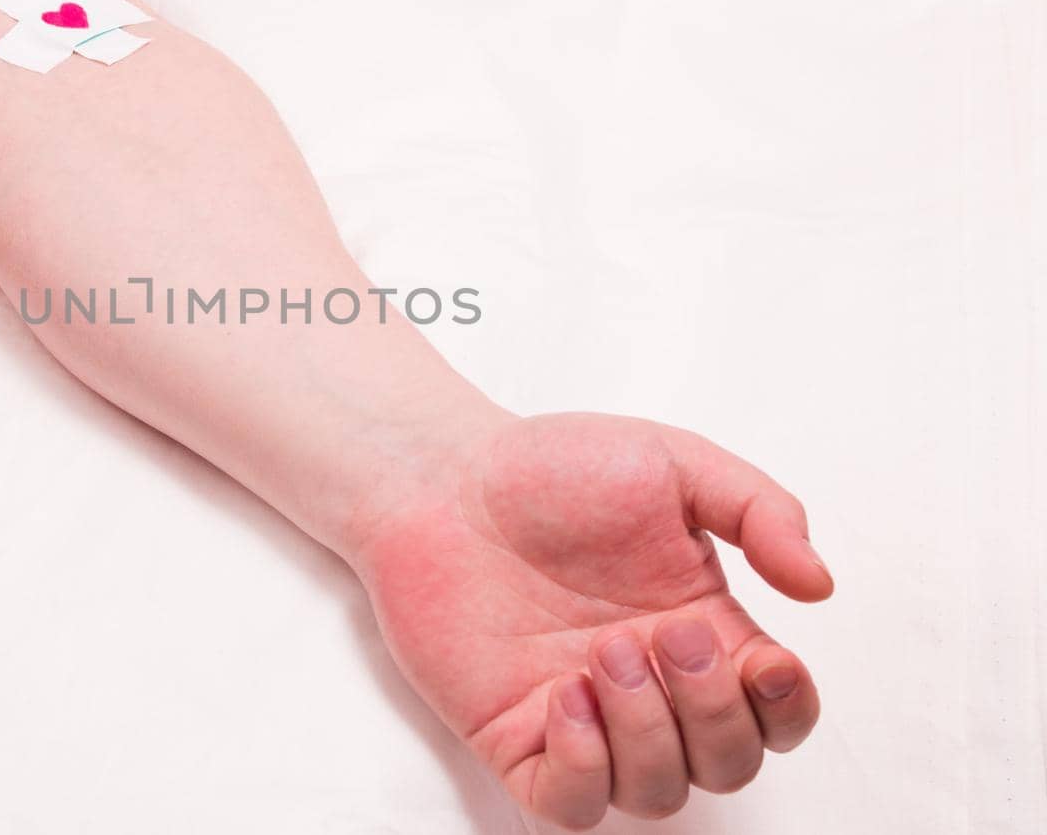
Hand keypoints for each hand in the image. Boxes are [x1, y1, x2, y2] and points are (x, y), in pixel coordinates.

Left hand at [349, 412, 832, 829]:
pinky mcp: (516, 736)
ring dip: (648, 733)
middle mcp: (650, 687)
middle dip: (711, 711)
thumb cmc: (552, 467)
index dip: (787, 708)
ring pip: (658, 792)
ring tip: (603, 652)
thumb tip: (821, 588)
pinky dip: (584, 769)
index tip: (767, 660)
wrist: (444, 478)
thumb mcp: (674, 463)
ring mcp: (584, 718)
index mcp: (701, 630)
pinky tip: (566, 698)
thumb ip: (761, 510)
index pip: (776, 713)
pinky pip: (570, 805)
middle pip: (728, 763)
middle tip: (664, 633)